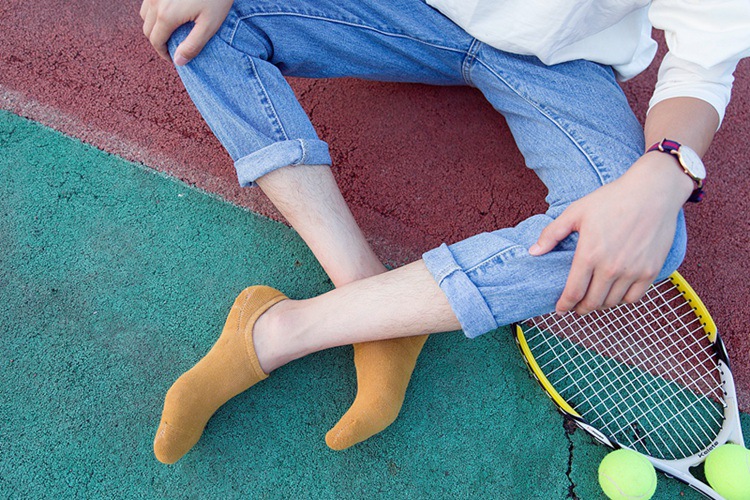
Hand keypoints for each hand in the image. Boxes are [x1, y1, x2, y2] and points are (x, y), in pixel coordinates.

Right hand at [140, 0, 232, 64]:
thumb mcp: (209, 24)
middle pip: (147, 29)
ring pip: (144, 15)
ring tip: (171, 32)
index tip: (173, 58)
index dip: (163, 54)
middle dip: (158, 41)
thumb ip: (193, 45)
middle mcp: (154, 2)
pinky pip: (148, 2)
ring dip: (154, 26)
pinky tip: (169, 14)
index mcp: (166, 15)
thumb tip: (179, 61)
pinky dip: (154, 12)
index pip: (156, 41)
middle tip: (173, 47)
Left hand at [529, 153, 693, 314]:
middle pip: (592, 302)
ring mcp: (633, 271)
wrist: (653, 192)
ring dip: (600, 305)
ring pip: (612, 302)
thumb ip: (552, 233)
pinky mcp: (650, 271)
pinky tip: (614, 293)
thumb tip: (533, 252)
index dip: (564, 305)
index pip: (573, 292)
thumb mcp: (576, 212)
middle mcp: (611, 268)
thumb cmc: (612, 199)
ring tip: (593, 299)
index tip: (560, 309)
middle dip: (580, 308)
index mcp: (589, 255)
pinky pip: (633, 298)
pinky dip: (621, 300)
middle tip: (576, 307)